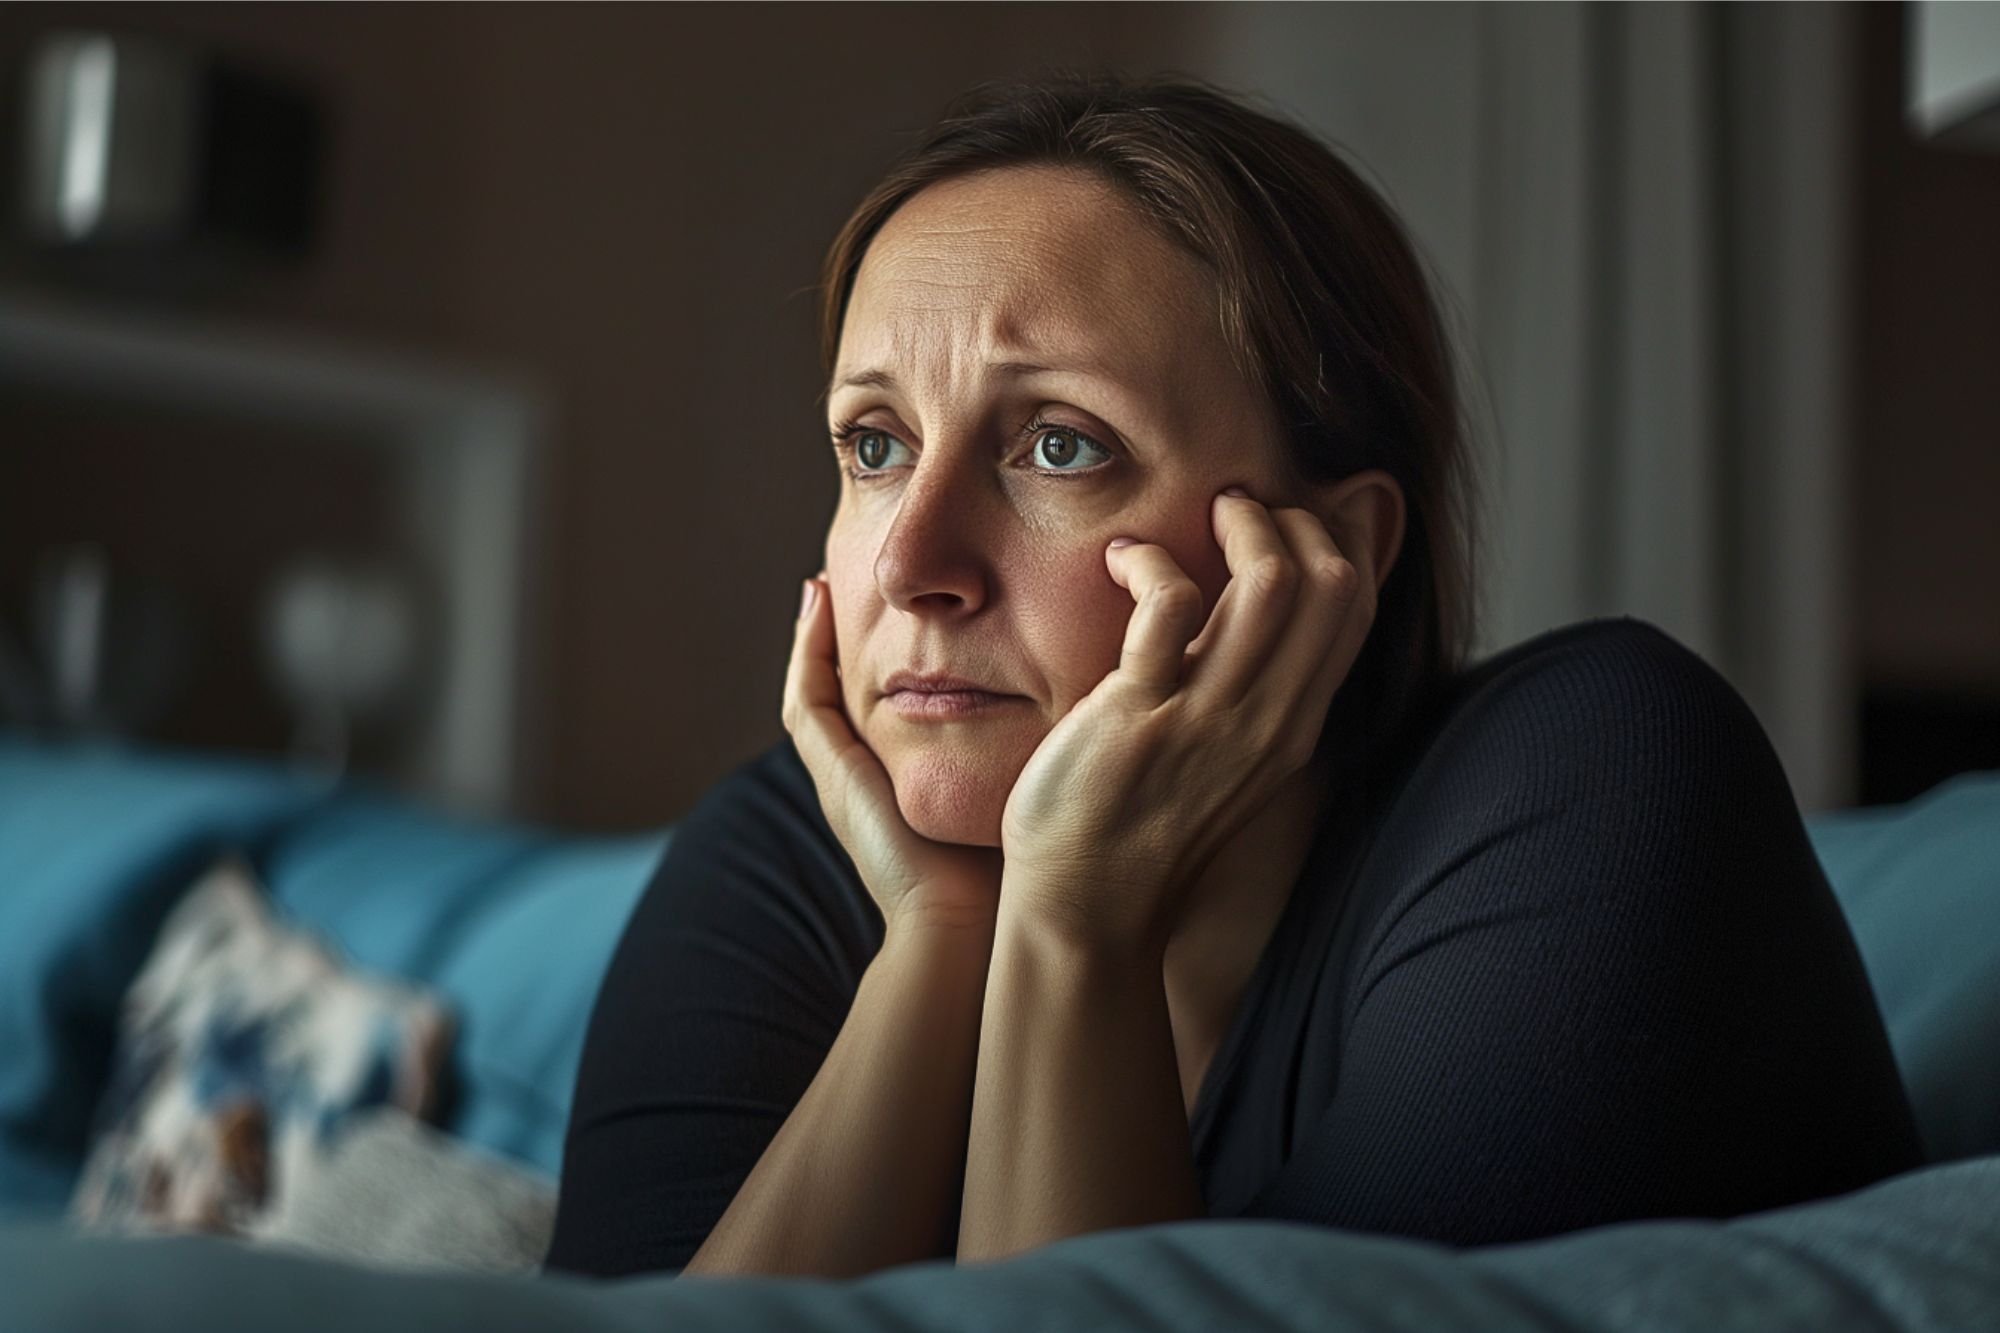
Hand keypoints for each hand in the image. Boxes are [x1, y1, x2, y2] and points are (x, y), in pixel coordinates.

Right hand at [783, 568, 1003, 939]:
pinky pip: (806, 699)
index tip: (897, 608)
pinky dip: (806, 649)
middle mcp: (862, 776)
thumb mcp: (1019, 790)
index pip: (883, 706)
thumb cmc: (1006, 869)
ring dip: (812, 633)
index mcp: (901, 780)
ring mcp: (840, 774)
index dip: (883, 656)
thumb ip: (1030, 752)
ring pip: (811, 690)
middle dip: (837, 638)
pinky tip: (815, 602)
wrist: (966, 921)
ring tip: (821, 580)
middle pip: (837, 693)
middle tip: (838, 577)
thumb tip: (1083, 707)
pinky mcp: (832, 772)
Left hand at [997, 490, 1373, 952]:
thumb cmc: (1135, 825)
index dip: (1337, 540)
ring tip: (1200, 517)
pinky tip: (1123, 561)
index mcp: (1292, 727)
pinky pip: (1171, 604)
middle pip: (1334, 584)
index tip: (1285, 517)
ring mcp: (1210, 719)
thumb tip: (1249, 619)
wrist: (1086, 908)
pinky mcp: (1143, 716)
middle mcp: (1268, 721)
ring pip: (1272, 584)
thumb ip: (1247, 694)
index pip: (1357, 609)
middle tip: (1236, 510)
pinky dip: (1151, 561)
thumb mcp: (1221, 760)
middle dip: (1292, 521)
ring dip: (1239, 526)